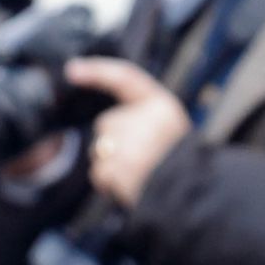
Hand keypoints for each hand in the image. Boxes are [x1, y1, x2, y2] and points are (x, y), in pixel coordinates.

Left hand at [66, 57, 191, 206]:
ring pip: (101, 150)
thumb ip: (139, 119)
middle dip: (115, 142)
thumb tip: (104, 123)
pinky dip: (109, 182)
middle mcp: (145, 120)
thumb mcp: (167, 129)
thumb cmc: (178, 163)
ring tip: (141, 173)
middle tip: (143, 158)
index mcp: (161, 106)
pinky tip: (131, 184)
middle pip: (107, 123)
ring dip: (113, 164)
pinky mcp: (118, 166)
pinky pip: (100, 173)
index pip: (125, 78)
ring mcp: (131, 143)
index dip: (97, 71)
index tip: (72, 69)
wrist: (192, 195)